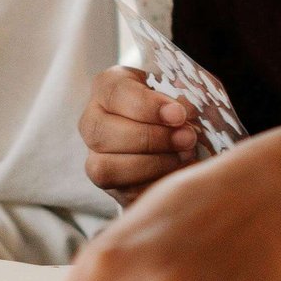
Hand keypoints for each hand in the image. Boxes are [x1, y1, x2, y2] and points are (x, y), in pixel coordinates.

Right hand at [79, 65, 198, 208]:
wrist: (173, 130)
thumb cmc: (175, 102)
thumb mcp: (180, 86)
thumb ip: (182, 92)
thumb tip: (185, 110)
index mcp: (106, 87)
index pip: (114, 93)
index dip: (147, 106)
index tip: (179, 114)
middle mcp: (93, 122)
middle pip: (101, 133)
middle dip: (150, 138)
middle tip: (187, 138)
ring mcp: (96, 158)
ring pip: (104, 168)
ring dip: (151, 165)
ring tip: (185, 156)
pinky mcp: (113, 187)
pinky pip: (124, 194)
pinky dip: (156, 186)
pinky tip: (179, 174)